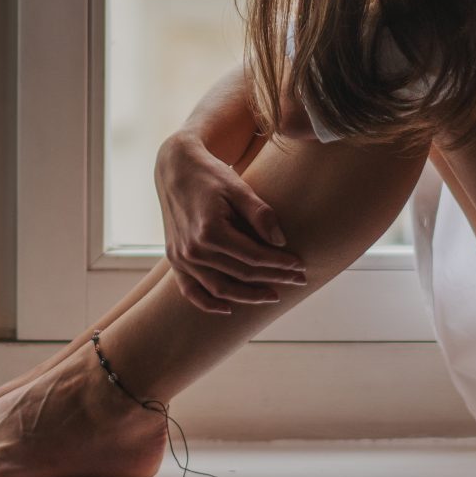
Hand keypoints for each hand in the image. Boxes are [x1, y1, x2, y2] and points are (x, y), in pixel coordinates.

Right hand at [155, 130, 304, 312]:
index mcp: (210, 231)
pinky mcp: (174, 259)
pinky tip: (228, 309)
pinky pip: (190, 290)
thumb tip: (281, 242)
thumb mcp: (238, 187)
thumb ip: (260, 214)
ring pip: (220, 288)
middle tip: (298, 280)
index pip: (254, 257)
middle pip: (241, 274)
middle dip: (273, 279)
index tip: (301, 265)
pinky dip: (208, 303)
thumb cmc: (210, 174)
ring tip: (272, 296)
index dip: (280, 263)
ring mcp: (181, 257)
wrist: (175, 168)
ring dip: (248, 296)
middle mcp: (193, 249)